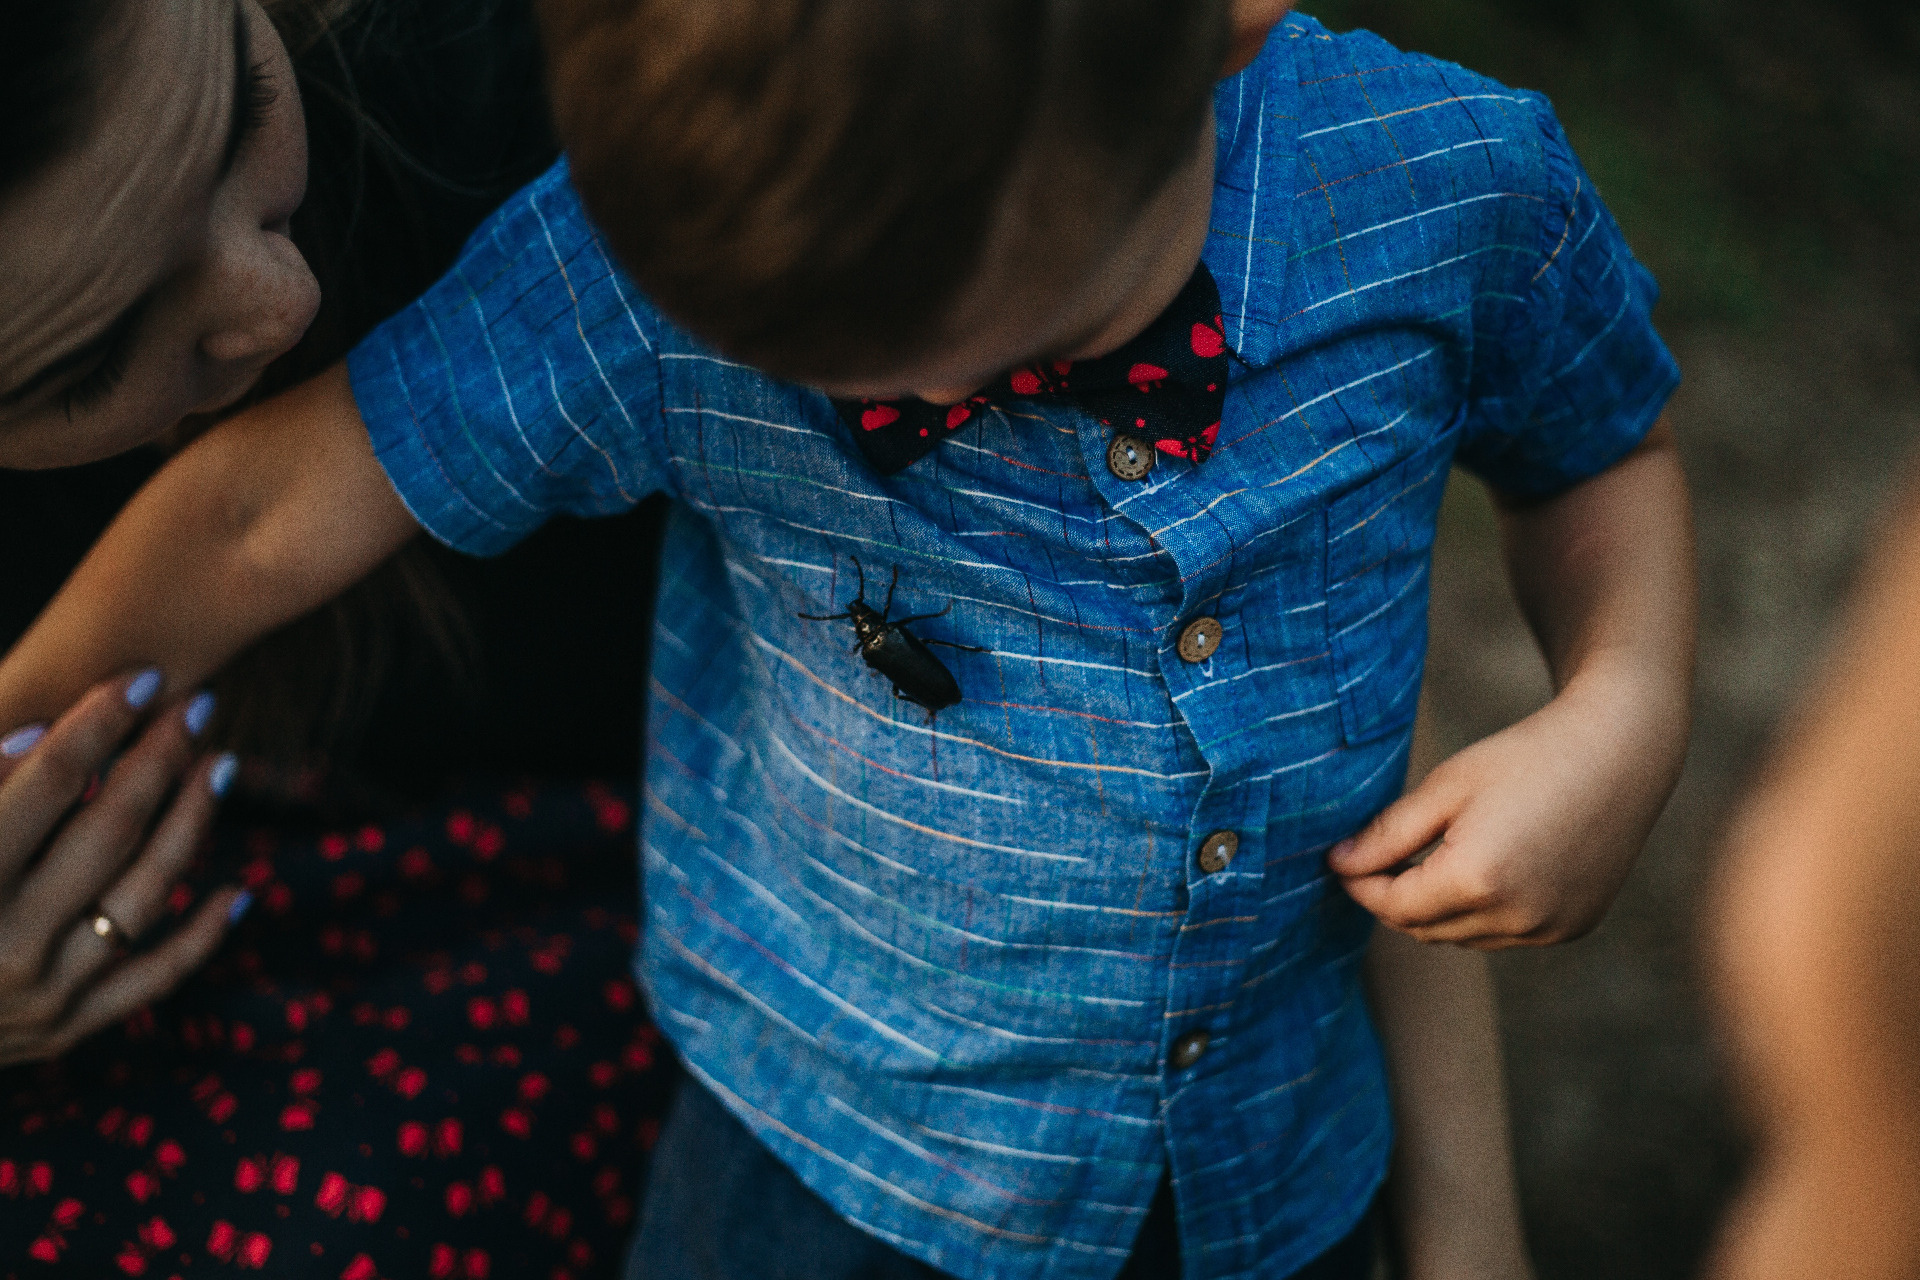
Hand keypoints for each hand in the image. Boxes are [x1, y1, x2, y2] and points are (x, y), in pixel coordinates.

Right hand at [0, 671, 245, 1065]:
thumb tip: (42, 738)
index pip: (45, 783)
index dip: (99, 723)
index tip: (143, 678)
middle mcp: (4, 941)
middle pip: (109, 831)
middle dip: (161, 760)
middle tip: (201, 706)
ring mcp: (43, 992)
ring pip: (145, 895)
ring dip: (192, 826)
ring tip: (221, 766)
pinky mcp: (67, 1028)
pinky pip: (153, 978)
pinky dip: (200, 936)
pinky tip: (236, 892)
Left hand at [1329, 669, 1681, 947]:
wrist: (1619, 752)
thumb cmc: (1524, 758)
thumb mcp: (1446, 787)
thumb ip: (1388, 834)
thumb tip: (1338, 864)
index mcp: (1477, 879)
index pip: (1393, 906)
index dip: (1362, 886)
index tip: (1342, 861)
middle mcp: (1516, 916)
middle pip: (1424, 930)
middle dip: (1394, 899)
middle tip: (1378, 860)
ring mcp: (1549, 929)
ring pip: (1463, 938)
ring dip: (1438, 910)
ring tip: (1436, 857)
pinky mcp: (1573, 928)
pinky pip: (1504, 935)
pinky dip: (1481, 913)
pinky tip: (1487, 868)